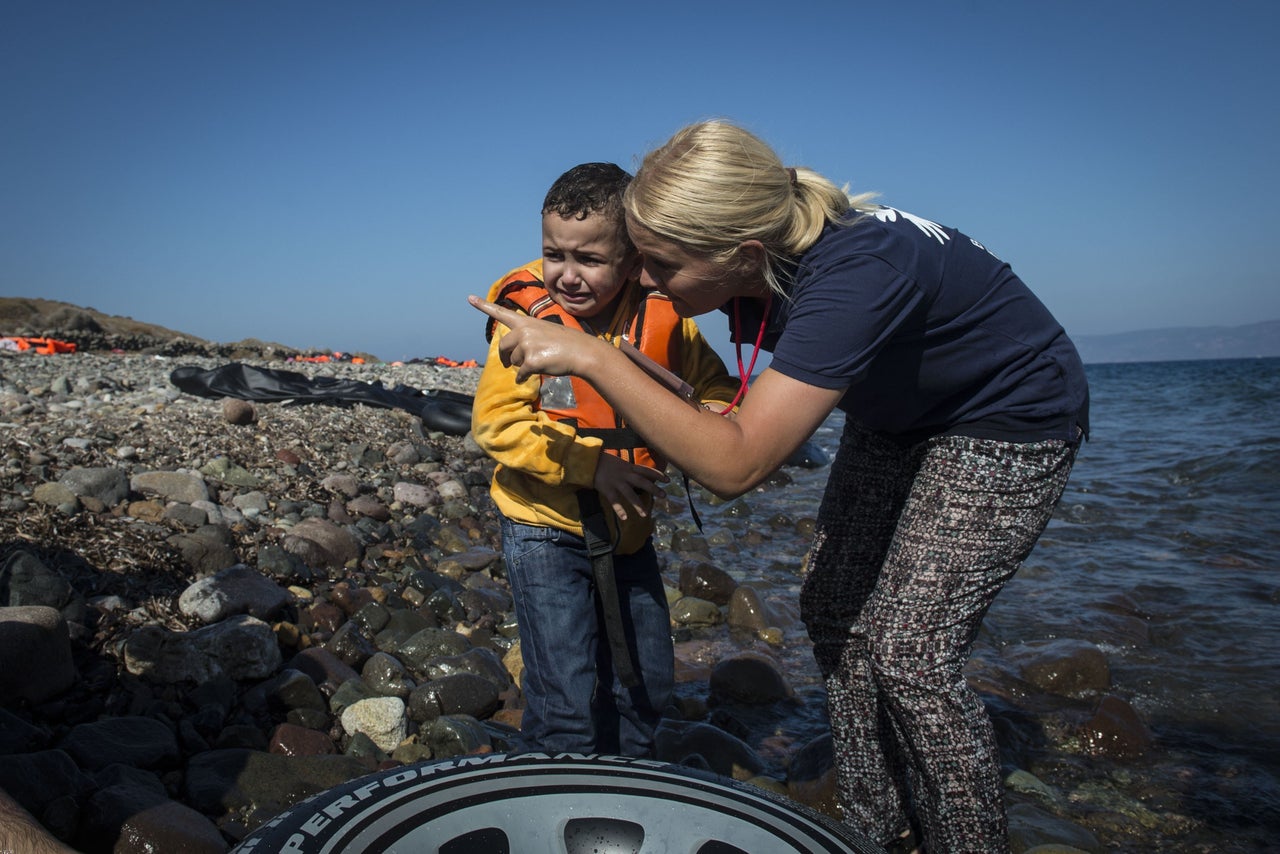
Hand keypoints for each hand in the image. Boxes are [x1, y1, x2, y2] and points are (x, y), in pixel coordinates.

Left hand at [468, 295, 596, 381]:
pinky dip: (525, 377)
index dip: (483, 306)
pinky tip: (533, 375)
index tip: (469, 298)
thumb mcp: (544, 332)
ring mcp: (527, 345)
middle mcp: (523, 331)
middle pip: (503, 347)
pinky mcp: (531, 360)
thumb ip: (526, 338)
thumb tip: (511, 358)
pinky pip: (521, 374)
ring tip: (540, 361)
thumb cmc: (565, 344)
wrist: (581, 352)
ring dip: (522, 366)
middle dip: (506, 357)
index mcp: (526, 322)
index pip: (501, 313)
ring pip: (513, 362)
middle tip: (509, 363)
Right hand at [593, 453, 668, 521]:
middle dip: (654, 489)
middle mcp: (625, 474)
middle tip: (664, 496)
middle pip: (642, 482)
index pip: (646, 470)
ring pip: (630, 494)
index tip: (668, 480)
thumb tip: (637, 471)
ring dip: (638, 505)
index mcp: (628, 467)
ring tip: (645, 515)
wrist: (588, 460)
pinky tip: (625, 518)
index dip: (657, 475)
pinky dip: (619, 510)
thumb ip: (628, 467)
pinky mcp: (607, 489)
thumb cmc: (603, 461)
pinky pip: (615, 501)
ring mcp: (616, 482)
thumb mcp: (618, 462)